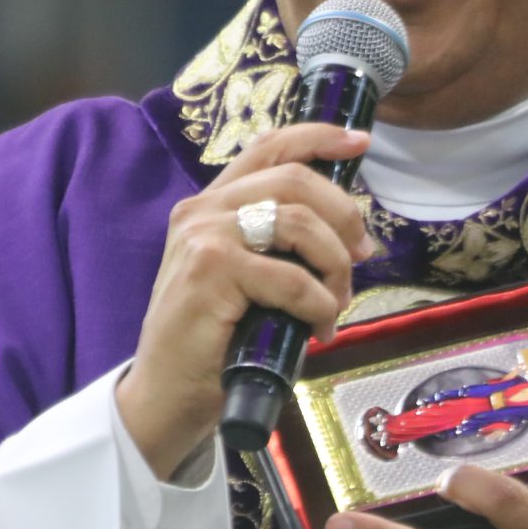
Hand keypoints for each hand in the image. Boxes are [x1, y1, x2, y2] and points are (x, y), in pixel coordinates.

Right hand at [115, 122, 373, 478]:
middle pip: (293, 180)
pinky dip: (319, 305)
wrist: (166, 391)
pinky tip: (318, 329)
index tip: (358, 141)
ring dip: (334, 265)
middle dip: (343, 216)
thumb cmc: (213, 340)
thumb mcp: (247, 277)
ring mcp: (204, 237)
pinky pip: (292, 278)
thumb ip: (278, 245)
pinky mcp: (211, 271)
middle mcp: (203, 209)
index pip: (267, 148)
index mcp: (211, 204)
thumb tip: (351, 236)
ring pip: (297, 222)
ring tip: (335, 302)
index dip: (317, 137)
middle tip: (361, 257)